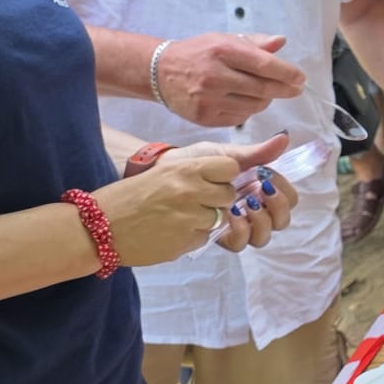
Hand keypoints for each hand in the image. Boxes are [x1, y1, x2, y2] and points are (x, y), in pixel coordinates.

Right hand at [94, 137, 285, 265]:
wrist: (100, 224)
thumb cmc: (142, 189)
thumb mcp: (181, 162)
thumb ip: (234, 156)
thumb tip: (284, 142)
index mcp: (188, 165)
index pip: (232, 169)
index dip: (222, 177)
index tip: (205, 178)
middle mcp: (191, 189)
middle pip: (229, 196)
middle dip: (214, 200)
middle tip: (185, 199)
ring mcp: (188, 217)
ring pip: (221, 218)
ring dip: (204, 219)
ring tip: (174, 214)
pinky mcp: (186, 241)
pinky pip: (207, 237)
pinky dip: (194, 235)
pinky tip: (170, 229)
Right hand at [155, 33, 305, 126]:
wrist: (160, 72)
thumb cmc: (199, 53)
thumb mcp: (224, 39)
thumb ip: (255, 42)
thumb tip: (281, 42)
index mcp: (223, 51)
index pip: (264, 64)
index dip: (286, 73)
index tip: (300, 78)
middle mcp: (215, 76)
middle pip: (262, 88)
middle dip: (284, 89)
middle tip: (296, 89)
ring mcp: (209, 99)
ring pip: (254, 106)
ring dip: (266, 100)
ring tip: (264, 92)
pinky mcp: (205, 117)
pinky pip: (240, 117)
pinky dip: (248, 110)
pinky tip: (244, 100)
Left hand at [165, 134, 300, 249]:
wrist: (171, 172)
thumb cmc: (199, 162)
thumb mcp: (229, 155)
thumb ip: (258, 153)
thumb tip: (285, 137)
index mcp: (261, 190)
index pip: (289, 199)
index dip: (286, 192)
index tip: (269, 176)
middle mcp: (255, 210)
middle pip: (282, 221)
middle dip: (277, 207)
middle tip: (262, 190)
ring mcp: (239, 225)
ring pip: (263, 237)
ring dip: (260, 220)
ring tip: (247, 203)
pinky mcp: (221, 236)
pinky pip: (240, 243)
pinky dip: (241, 229)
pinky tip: (232, 213)